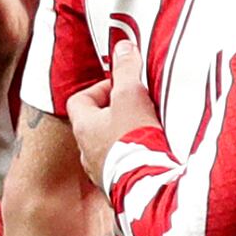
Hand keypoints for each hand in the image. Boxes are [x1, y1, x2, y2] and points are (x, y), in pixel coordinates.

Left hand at [65, 20, 163, 190]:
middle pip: (96, 125)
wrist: (151, 190)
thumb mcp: (132, 96)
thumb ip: (127, 70)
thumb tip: (123, 46)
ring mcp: (103, 174)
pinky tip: (155, 157)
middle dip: (117, 114)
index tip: (124, 86)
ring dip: (125, 139)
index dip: (100, 89)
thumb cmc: (135, 142)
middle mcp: (87, 153)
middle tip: (141, 108)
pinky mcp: (121, 190)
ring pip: (109, 148)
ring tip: (151, 133)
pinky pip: (124, 169)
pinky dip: (135, 161)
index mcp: (84, 128)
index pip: (80, 100)